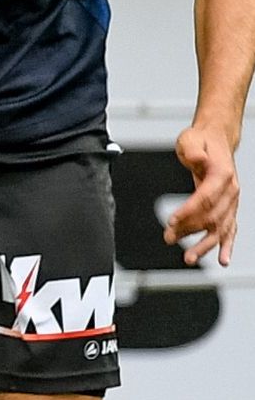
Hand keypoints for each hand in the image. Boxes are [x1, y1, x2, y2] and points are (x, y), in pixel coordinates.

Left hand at [167, 120, 239, 267]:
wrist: (216, 139)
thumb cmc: (202, 140)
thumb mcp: (191, 139)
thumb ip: (193, 150)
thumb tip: (197, 158)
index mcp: (222, 175)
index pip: (205, 197)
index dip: (188, 211)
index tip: (171, 221)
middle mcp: (231, 190)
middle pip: (211, 216)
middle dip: (189, 229)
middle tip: (168, 238)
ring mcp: (232, 201)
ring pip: (220, 227)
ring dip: (205, 244)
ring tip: (189, 257)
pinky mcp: (229, 207)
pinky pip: (230, 229)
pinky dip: (227, 245)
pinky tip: (223, 259)